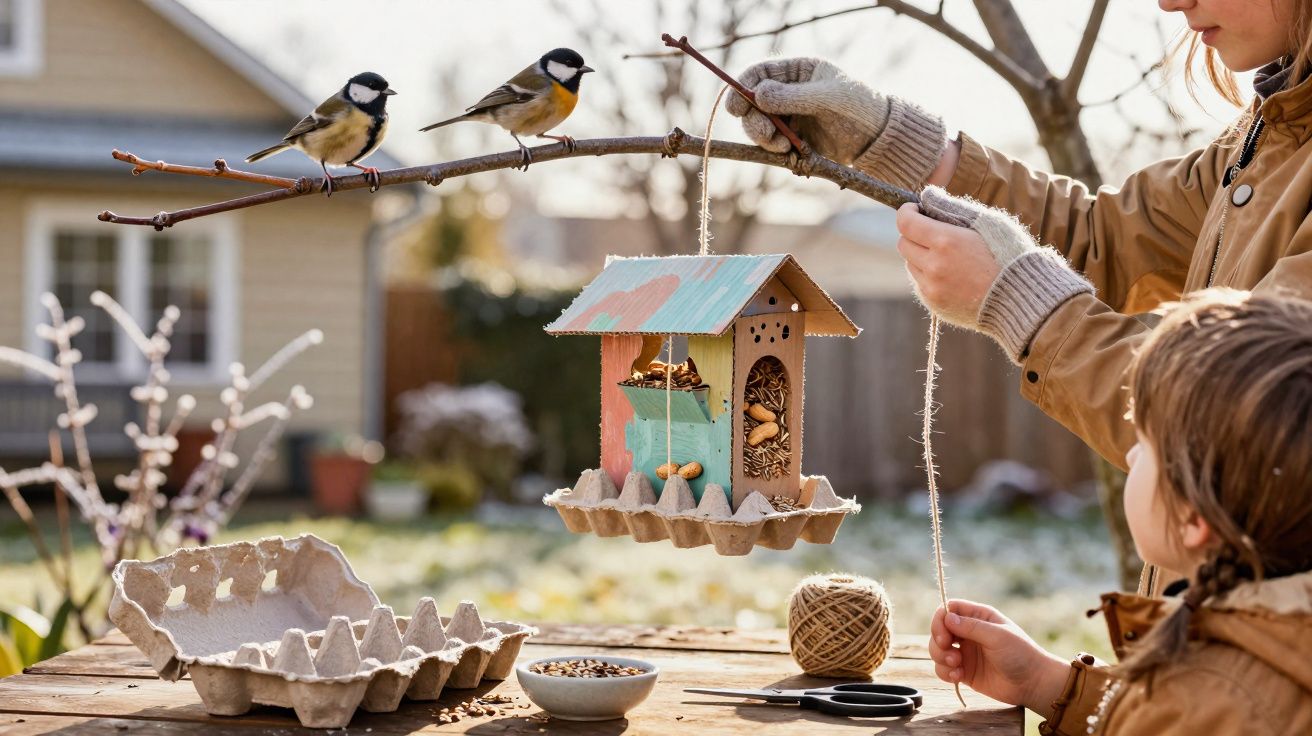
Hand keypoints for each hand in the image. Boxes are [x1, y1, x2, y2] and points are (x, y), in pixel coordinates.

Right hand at [723, 57, 945, 189]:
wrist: (879, 138)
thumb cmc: (860, 107)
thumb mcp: (828, 97)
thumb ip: (792, 97)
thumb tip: (756, 94)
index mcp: (797, 71)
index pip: (759, 73)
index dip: (741, 87)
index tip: (735, 106)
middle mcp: (788, 92)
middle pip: (751, 103)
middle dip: (751, 119)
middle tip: (763, 133)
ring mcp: (789, 116)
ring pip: (758, 126)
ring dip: (762, 137)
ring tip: (781, 146)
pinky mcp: (793, 138)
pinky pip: (772, 145)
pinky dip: (774, 151)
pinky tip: (790, 153)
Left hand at [898, 187, 1092, 360]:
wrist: (1024, 299)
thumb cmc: (1010, 254)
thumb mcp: (988, 221)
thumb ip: (953, 206)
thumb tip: (927, 195)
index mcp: (945, 241)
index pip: (905, 222)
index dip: (907, 212)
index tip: (916, 210)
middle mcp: (933, 266)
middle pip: (904, 243)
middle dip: (915, 234)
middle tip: (934, 231)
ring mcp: (932, 289)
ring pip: (910, 264)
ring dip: (921, 255)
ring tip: (950, 256)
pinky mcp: (935, 305)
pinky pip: (920, 284)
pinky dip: (929, 276)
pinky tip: (953, 274)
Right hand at [929, 599, 1069, 717]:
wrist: (1033, 683)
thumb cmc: (1021, 654)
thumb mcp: (998, 636)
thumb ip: (972, 627)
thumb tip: (947, 618)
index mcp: (979, 617)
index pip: (949, 609)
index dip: (940, 620)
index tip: (944, 635)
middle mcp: (969, 633)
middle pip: (939, 630)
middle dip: (938, 641)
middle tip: (950, 651)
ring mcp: (966, 652)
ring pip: (938, 650)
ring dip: (941, 657)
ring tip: (957, 666)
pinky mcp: (964, 672)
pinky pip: (943, 669)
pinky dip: (945, 673)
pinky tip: (958, 677)